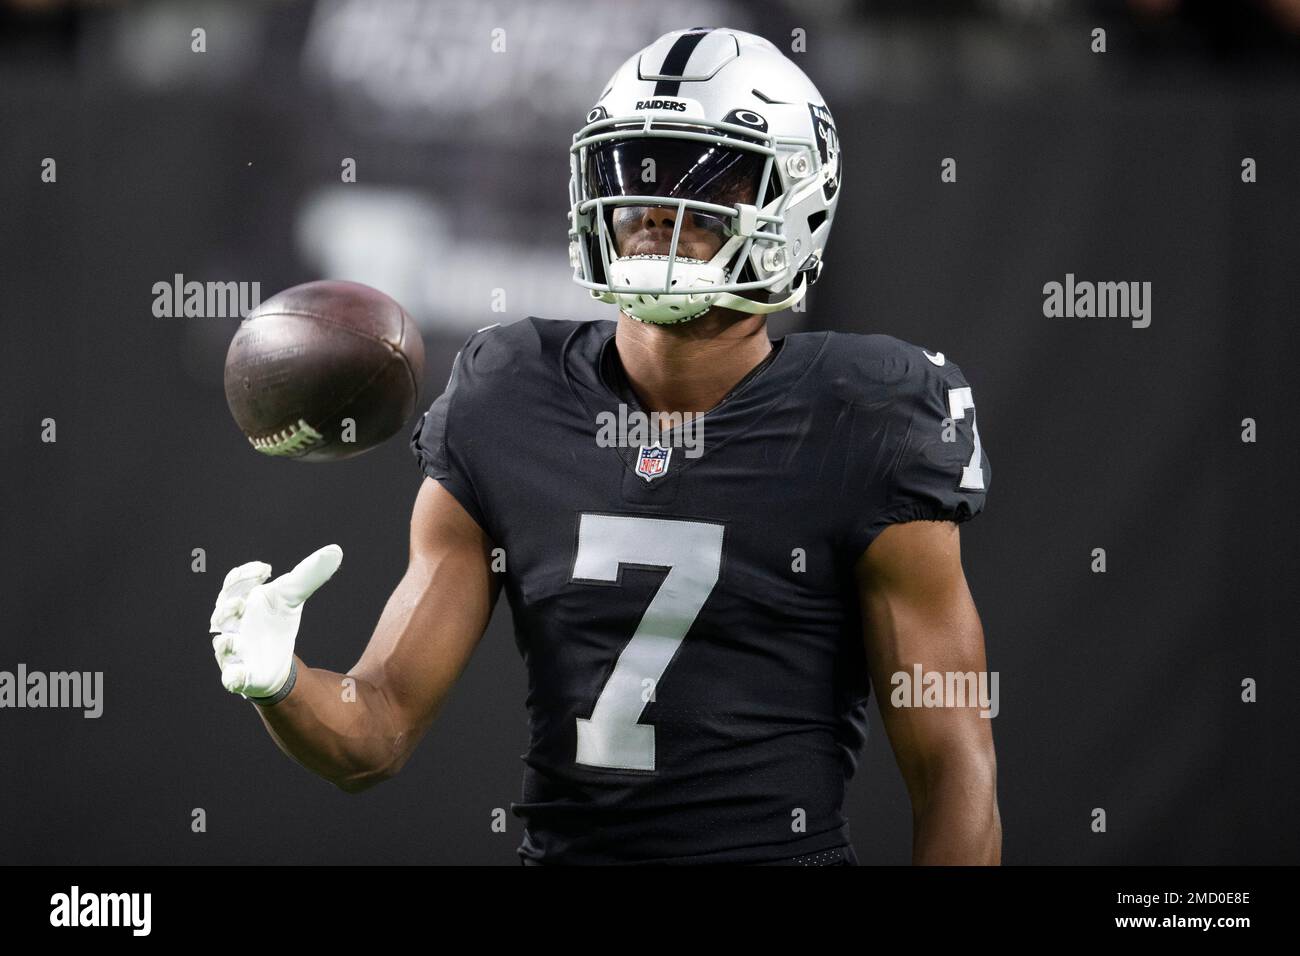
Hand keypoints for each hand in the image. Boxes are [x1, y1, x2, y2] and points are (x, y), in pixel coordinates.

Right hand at [209, 545, 342, 699]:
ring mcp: (232, 652)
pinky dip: (233, 677)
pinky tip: (237, 676)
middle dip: (228, 608)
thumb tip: (336, 551)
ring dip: (227, 642)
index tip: (265, 569)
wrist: (276, 659)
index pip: (234, 584)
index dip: (244, 576)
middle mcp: (230, 625)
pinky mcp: (239, 675)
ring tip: (234, 639)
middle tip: (241, 602)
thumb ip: (309, 575)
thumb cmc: (275, 621)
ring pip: (224, 646)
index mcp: (239, 600)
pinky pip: (231, 678)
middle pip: (223, 614)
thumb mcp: (292, 597)